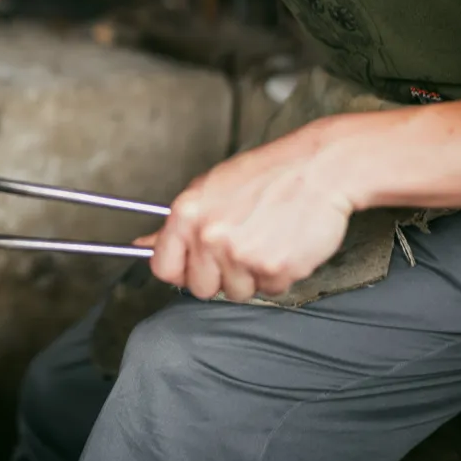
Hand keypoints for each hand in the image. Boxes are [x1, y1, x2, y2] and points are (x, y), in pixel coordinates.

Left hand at [138, 118, 359, 301]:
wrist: (319, 168)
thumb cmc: (266, 175)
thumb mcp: (210, 189)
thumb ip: (176, 223)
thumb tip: (140, 246)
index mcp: (188, 213)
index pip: (163, 268)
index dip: (180, 271)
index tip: (193, 266)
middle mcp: (210, 235)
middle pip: (200, 288)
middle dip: (220, 276)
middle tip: (241, 247)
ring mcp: (241, 254)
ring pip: (238, 292)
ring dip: (253, 276)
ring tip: (266, 240)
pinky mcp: (275, 268)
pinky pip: (272, 290)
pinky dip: (280, 274)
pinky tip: (286, 244)